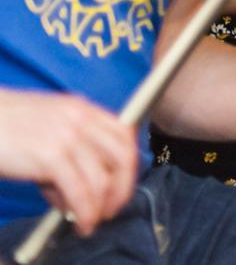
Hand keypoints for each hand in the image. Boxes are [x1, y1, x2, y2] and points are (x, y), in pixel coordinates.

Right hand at [0, 90, 136, 235]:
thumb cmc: (3, 128)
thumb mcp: (44, 131)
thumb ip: (66, 154)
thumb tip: (74, 195)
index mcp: (80, 109)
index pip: (122, 135)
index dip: (127, 165)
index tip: (120, 185)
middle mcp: (80, 119)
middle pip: (122, 157)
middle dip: (121, 189)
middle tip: (110, 209)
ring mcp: (68, 137)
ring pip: (102, 180)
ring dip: (99, 207)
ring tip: (89, 222)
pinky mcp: (51, 156)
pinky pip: (80, 191)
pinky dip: (85, 212)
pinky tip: (80, 222)